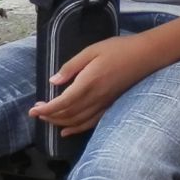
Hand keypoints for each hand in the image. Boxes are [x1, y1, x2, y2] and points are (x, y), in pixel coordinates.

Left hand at [29, 35, 159, 136]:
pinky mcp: (110, 105)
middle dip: (50, 116)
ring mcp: (104, 103)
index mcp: (88, 82)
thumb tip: (53, 81)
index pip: (62, 102)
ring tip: (47, 119)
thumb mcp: (91, 50)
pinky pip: (92, 122)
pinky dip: (77, 129)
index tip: (33, 110)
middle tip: (37, 112)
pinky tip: (67, 131)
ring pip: (78, 120)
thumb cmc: (118, 48)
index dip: (46, 109)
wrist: (146, 55)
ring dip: (60, 122)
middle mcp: (95, 97)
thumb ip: (71, 66)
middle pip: (68, 114)